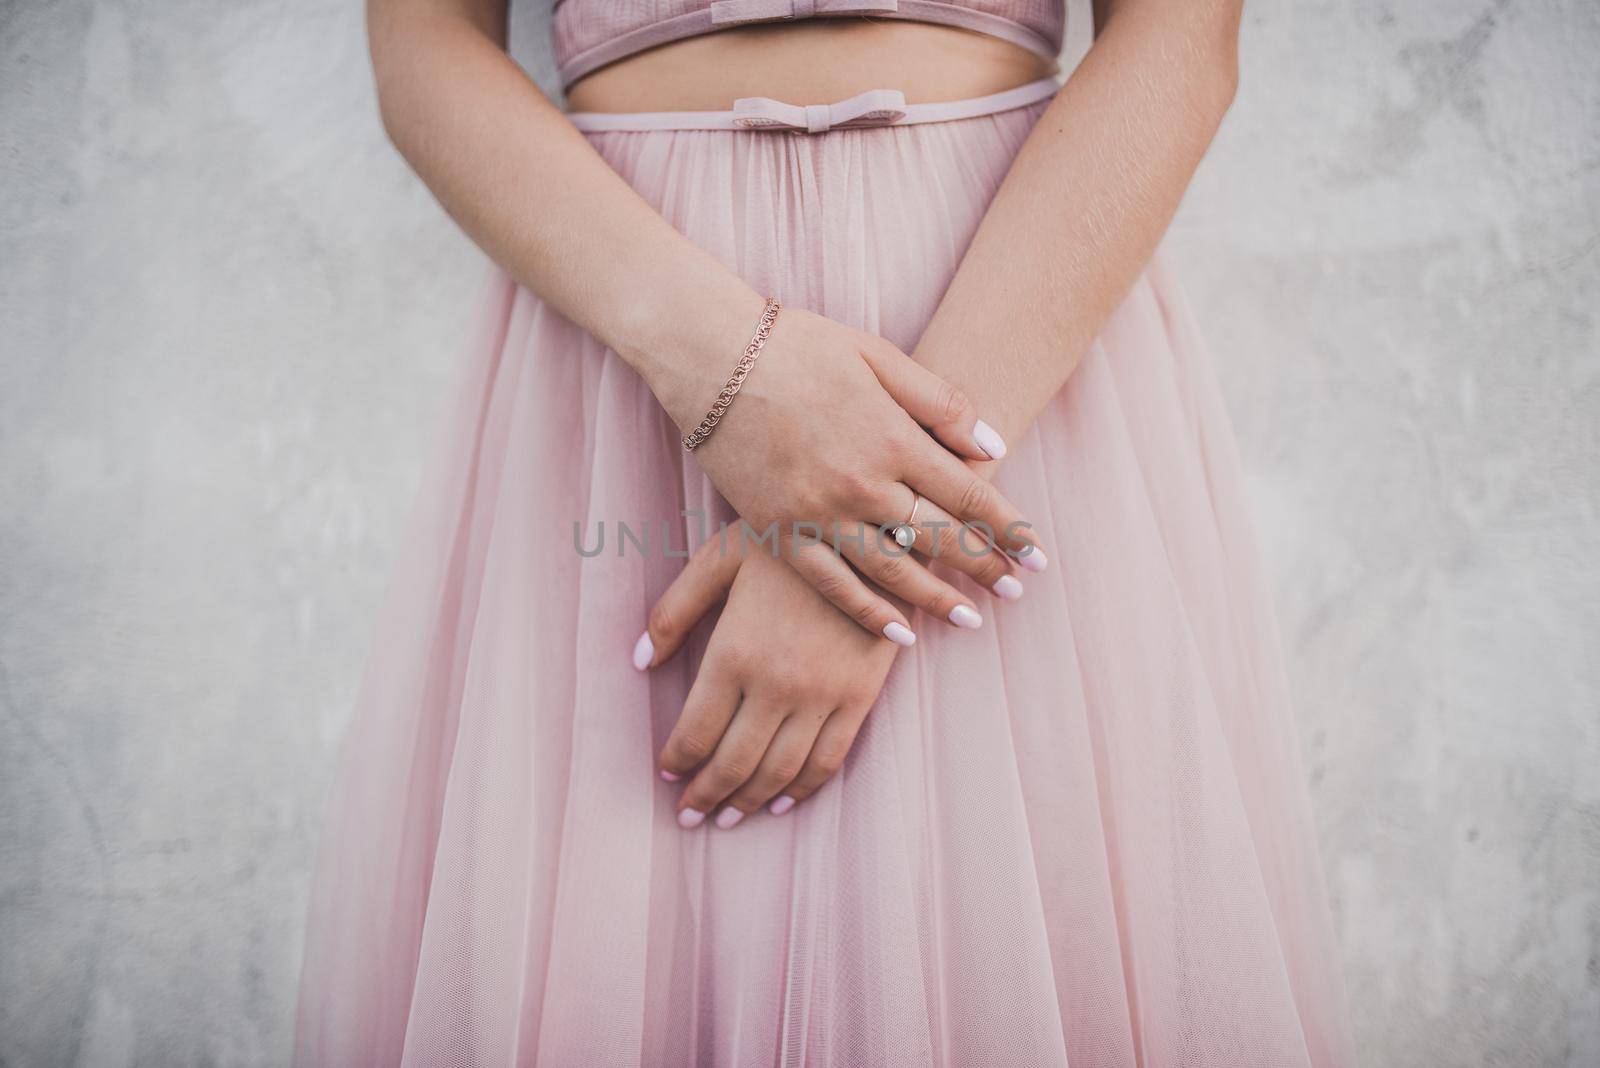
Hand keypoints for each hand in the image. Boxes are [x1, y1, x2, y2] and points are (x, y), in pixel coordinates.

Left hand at [636, 530, 898, 827]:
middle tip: (690, 817)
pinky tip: (780, 802)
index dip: (678, 760)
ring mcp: (821, 696)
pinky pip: (827, 760)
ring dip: (748, 803)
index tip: (668, 773)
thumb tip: (640, 662)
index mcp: (734, 652)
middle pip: (733, 762)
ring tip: (728, 819)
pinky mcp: (859, 698)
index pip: (695, 731)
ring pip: (778, 772)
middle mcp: (775, 684)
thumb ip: (674, 611)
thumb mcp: (719, 559)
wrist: (874, 531)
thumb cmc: (787, 539)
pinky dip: (801, 790)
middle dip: (706, 796)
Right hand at [644, 290, 1047, 644]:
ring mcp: (818, 513)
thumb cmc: (797, 345)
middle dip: (985, 568)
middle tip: (1016, 590)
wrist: (710, 355)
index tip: (1037, 555)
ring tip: (969, 620)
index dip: (1009, 528)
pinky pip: (831, 584)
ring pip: (892, 571)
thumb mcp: (878, 355)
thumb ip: (939, 402)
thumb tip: (995, 445)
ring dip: (936, 599)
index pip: (969, 495)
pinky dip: (867, 612)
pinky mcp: (778, 532)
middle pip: (940, 538)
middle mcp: (862, 484)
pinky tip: (898, 634)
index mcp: (893, 437)